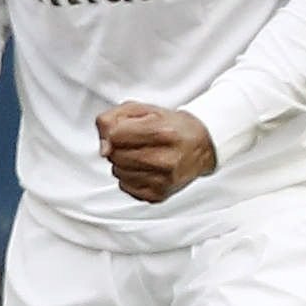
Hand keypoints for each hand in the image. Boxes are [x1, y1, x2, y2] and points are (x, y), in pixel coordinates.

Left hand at [95, 101, 217, 203]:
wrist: (202, 146)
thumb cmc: (171, 126)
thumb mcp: (141, 110)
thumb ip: (112, 119)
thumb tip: (103, 148)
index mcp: (164, 133)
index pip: (115, 135)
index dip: (114, 131)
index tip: (126, 130)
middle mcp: (167, 159)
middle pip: (115, 155)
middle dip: (118, 147)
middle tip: (137, 142)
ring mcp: (164, 180)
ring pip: (117, 172)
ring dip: (123, 162)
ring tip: (143, 154)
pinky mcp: (159, 195)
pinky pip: (125, 186)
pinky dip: (129, 177)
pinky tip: (146, 168)